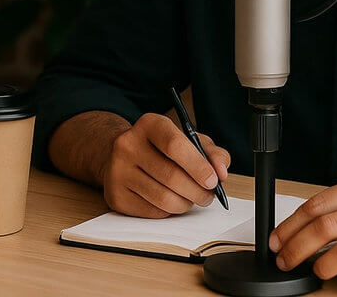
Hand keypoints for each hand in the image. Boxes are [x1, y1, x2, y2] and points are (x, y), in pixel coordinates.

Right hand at [100, 113, 230, 217]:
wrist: (122, 157)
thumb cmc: (161, 149)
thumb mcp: (189, 141)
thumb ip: (211, 153)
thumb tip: (221, 172)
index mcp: (149, 124)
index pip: (174, 146)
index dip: (198, 166)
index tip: (213, 180)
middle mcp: (128, 144)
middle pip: (171, 176)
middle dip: (197, 191)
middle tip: (208, 196)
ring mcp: (118, 170)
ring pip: (163, 198)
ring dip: (185, 204)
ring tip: (190, 199)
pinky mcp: (116, 195)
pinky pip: (152, 212)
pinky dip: (169, 211)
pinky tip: (171, 201)